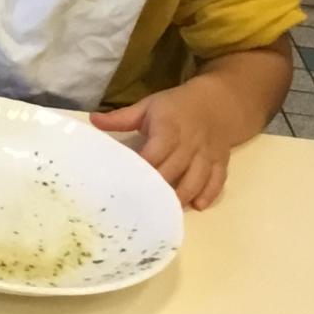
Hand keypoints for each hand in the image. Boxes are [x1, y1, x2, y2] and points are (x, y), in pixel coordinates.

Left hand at [92, 81, 245, 209]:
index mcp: (169, 129)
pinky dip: (209, 194)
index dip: (142, 168)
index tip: (126, 183)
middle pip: (174, 170)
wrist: (217, 102)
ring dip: (183, 196)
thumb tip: (93, 120)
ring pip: (197, 178)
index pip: (154, 152)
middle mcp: (189, 144)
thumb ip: (121, 117)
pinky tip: (197, 206)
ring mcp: (207, 154)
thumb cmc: (176, 106)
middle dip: (158, 188)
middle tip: (140, 206)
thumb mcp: (148, 106)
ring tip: (166, 211)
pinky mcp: (221, 162)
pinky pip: (218, 180)